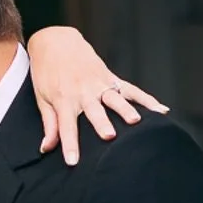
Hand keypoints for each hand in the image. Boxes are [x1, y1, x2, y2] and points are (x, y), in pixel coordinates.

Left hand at [26, 27, 168, 163]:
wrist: (55, 41)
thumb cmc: (46, 72)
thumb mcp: (42, 98)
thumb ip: (49, 124)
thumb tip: (46, 148)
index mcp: (63, 98)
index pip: (66, 126)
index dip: (69, 144)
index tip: (73, 162)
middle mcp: (83, 91)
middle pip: (94, 111)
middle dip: (102, 123)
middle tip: (109, 136)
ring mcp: (99, 84)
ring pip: (115, 98)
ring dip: (126, 109)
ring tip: (136, 121)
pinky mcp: (111, 78)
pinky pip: (131, 90)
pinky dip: (146, 99)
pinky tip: (161, 110)